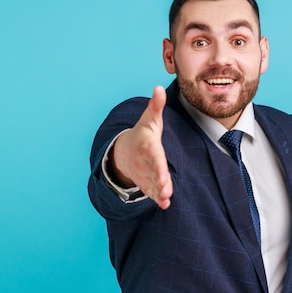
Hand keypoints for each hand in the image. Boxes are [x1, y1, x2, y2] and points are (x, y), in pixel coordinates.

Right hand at [111, 86, 172, 208]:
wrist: (125, 150)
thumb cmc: (143, 134)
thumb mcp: (150, 120)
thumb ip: (156, 106)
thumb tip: (158, 88)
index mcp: (148, 147)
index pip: (155, 157)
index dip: (159, 166)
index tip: (164, 175)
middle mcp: (146, 162)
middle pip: (154, 173)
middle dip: (159, 182)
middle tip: (166, 191)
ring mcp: (145, 174)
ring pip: (153, 184)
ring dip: (159, 192)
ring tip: (165, 199)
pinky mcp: (147, 182)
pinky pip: (151, 191)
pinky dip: (157, 198)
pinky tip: (164, 205)